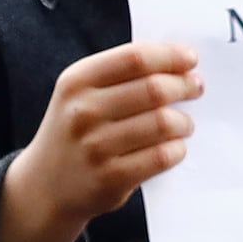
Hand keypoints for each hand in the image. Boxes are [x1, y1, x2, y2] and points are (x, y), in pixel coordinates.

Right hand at [0, 39, 201, 241]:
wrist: (46, 186)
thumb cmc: (76, 130)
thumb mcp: (80, 94)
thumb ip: (120, 74)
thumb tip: (178, 63)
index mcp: (76, 81)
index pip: (134, 58)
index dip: (169, 56)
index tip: (190, 59)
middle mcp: (83, 112)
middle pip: (154, 89)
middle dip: (184, 86)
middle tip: (196, 87)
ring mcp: (95, 147)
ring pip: (162, 123)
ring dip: (184, 121)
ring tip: (185, 123)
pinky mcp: (110, 178)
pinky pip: (160, 157)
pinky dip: (177, 149)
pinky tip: (175, 147)